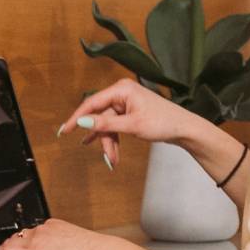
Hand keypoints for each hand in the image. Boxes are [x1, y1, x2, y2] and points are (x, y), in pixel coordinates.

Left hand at [0, 218, 108, 249]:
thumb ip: (65, 245)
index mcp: (53, 226)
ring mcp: (34, 239)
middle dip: (11, 244)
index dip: (24, 239)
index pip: (33, 232)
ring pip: (12, 242)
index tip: (22, 243)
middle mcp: (41, 230)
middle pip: (20, 236)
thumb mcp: (77, 242)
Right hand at [56, 77, 204, 170]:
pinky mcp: (131, 112)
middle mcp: (122, 93)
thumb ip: (106, 124)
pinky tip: (111, 153)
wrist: (184, 129)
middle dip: (101, 138)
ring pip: (108, 124)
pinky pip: (116, 126)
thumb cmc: (162, 122)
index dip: (77, 117)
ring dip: (109, 142)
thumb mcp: (132, 125)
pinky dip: (115, 139)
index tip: (65, 131)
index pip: (92, 103)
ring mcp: (126, 103)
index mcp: (121, 90)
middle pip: (100, 116)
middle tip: (100, 155)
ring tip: (112, 160)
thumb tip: (83, 122)